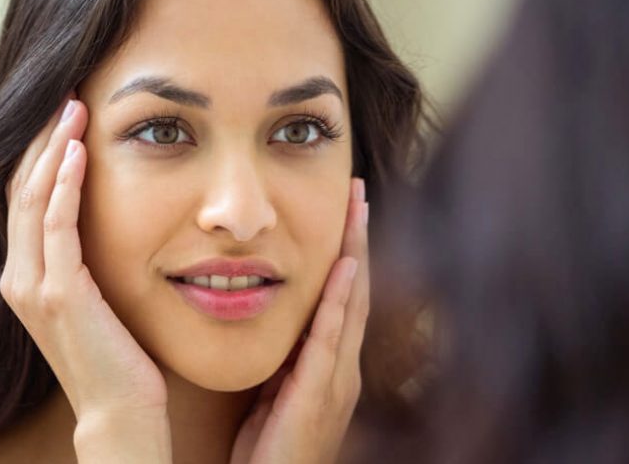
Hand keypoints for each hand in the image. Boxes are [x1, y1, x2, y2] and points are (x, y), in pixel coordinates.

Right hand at [0, 95, 171, 462]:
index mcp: (23, 278)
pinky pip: (56, 225)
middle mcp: (18, 279)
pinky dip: (63, 185)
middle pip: (20, 190)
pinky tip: (77, 153)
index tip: (62, 117)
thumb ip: (81, 260)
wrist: (120, 410)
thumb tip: (93, 219)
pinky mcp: (60, 294)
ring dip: (52, 150)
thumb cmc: (115, 355)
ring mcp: (33, 287)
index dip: (38, 155)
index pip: (23, 200)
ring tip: (73, 110)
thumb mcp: (93, 297)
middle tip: (66, 98)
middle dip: (42, 140)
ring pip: (32, 200)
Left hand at [229, 178, 370, 463]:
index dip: (347, 251)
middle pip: (355, 291)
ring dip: (355, 255)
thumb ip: (282, 359)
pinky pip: (330, 340)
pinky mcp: (319, 396)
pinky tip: (345, 270)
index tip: (347, 209)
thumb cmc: (270, 450)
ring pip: (350, 305)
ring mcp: (336, 383)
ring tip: (357, 210)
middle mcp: (342, 369)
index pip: (342, 296)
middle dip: (358, 239)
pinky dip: (339, 302)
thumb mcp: (274, 392)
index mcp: (330, 366)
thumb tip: (269, 318)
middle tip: (358, 191)